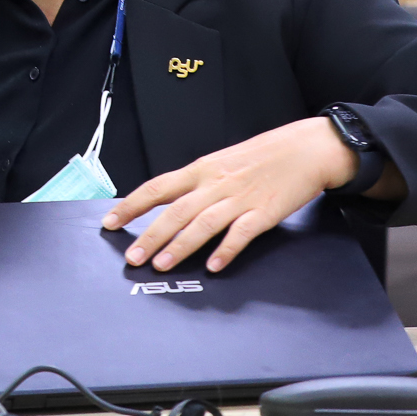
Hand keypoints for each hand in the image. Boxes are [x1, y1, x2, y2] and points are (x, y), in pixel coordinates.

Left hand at [105, 116, 368, 273]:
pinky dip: (226, 250)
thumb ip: (197, 182)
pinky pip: (241, 234)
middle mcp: (214, 184)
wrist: (306, 149)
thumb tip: (171, 202)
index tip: (110, 222)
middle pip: (174, 211)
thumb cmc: (264, 155)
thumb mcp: (221, 162)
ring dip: (180, 246)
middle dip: (150, 236)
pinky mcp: (265, 213)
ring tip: (161, 265)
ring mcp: (239, 199)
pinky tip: (214, 266)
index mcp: (200, 169)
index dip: (131, 206)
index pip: (156, 188)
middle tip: (131, 257)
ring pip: (201, 224)